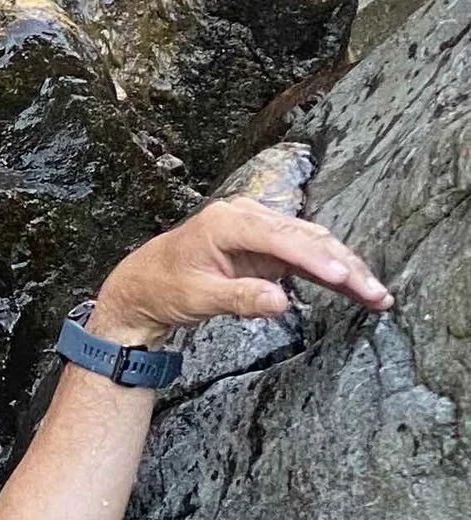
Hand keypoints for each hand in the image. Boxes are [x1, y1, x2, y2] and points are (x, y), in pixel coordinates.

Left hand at [91, 200, 390, 348]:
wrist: (143, 286)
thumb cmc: (163, 288)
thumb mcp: (198, 298)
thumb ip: (240, 298)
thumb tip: (281, 302)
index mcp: (228, 223)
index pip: (281, 238)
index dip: (316, 258)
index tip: (344, 278)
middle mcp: (248, 217)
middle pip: (308, 239)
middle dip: (346, 265)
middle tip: (375, 292)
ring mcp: (260, 229)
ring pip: (315, 245)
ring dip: (347, 268)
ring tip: (377, 294)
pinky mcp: (267, 246)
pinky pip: (307, 255)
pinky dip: (332, 271)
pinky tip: (357, 286)